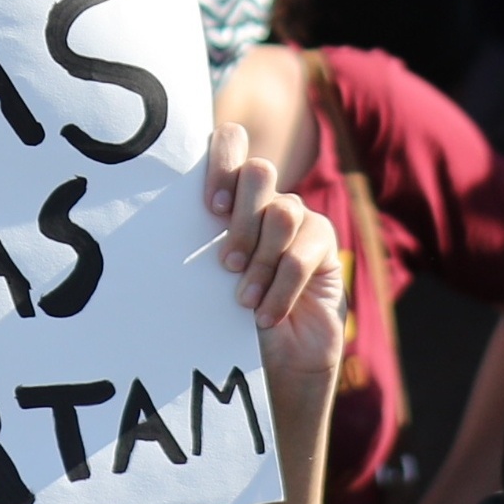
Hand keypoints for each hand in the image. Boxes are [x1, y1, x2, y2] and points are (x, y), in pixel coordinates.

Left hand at [205, 119, 344, 390]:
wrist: (273, 360)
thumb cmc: (228, 315)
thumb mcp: (207, 276)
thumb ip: (205, 241)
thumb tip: (180, 222)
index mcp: (231, 195)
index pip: (231, 143)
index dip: (223, 162)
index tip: (212, 208)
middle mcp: (265, 199)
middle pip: (258, 173)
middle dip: (241, 222)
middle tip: (227, 265)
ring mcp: (298, 218)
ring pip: (282, 212)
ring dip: (261, 261)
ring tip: (244, 299)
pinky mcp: (323, 243)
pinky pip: (302, 254)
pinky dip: (280, 288)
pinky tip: (266, 315)